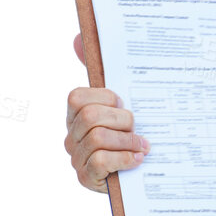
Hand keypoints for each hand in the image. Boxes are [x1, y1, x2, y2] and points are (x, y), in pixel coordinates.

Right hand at [65, 36, 146, 193]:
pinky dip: (124, 159)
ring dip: (127, 142)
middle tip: (138, 130)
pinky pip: (100, 161)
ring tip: (143, 147)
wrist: (140, 178)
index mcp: (76, 114)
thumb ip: (102, 73)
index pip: (79, 98)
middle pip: (90, 117)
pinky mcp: (86, 178)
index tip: (125, 105)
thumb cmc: (130, 136)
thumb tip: (77, 37)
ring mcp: (77, 157)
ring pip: (98, 138)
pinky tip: (137, 160)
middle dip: (122, 121)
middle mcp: (71, 135)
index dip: (106, 99)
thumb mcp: (122, 105)